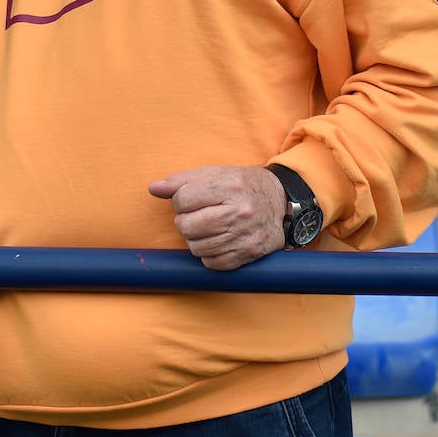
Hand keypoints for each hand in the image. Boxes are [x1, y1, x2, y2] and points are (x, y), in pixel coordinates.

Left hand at [148, 166, 286, 270]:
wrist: (284, 204)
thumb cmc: (245, 186)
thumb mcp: (218, 173)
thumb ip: (183, 180)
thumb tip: (154, 188)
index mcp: (230, 186)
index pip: (183, 199)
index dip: (180, 201)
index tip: (190, 200)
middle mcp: (239, 211)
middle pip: (187, 226)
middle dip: (185, 222)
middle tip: (196, 216)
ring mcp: (244, 235)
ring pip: (196, 247)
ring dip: (195, 239)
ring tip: (207, 228)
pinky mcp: (247, 255)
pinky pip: (211, 263)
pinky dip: (208, 255)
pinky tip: (218, 241)